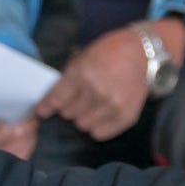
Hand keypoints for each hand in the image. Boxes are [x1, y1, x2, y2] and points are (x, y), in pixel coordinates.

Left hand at [33, 27, 151, 140]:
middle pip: (68, 114)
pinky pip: (100, 134)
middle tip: (77, 100)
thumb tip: (54, 97)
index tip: (41, 111)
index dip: (45, 106)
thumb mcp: (85, 55)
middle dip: (69, 107)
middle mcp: (96, 90)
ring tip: (91, 106)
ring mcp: (112, 104)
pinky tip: (101, 114)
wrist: (143, 53)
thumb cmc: (112, 51)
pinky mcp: (126, 115)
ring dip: (83, 117)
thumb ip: (70, 76)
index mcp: (83, 72)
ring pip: (82, 125)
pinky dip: (97, 126)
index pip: (57, 98)